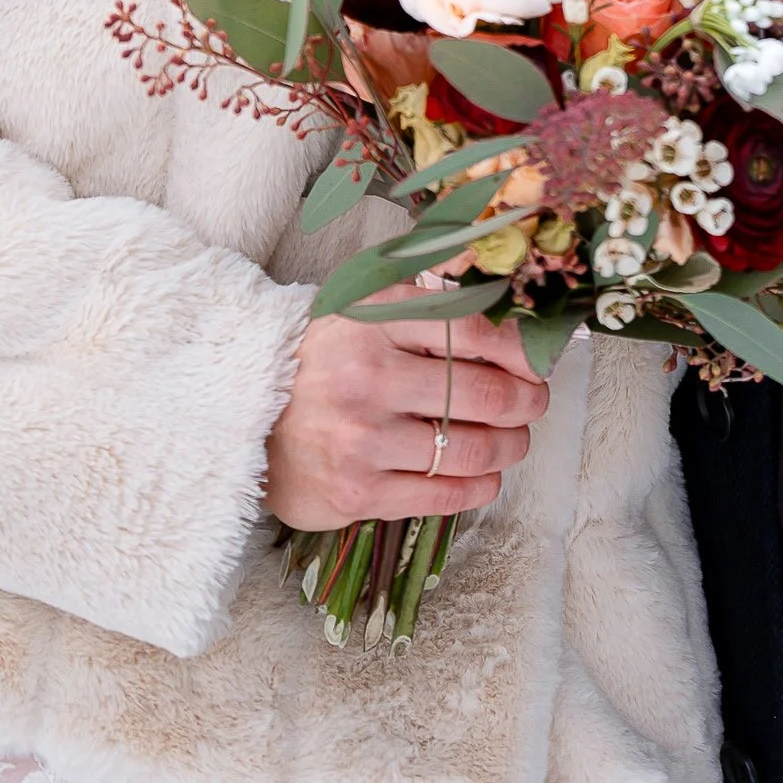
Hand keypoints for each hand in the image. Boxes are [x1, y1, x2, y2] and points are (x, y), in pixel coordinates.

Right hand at [264, 299, 549, 529]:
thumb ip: (425, 294)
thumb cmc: (320, 357)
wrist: (245, 415)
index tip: (537, 361)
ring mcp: (362, 439)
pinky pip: (443, 494)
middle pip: (485, 393)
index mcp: (373, 321)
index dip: (521, 350)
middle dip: (527, 401)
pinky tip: (486, 477)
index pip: (474, 330)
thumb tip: (496, 288)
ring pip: (472, 449)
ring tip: (514, 440)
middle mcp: (369, 378)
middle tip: (534, 402)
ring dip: (510, 446)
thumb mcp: (361, 306)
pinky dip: (479, 487)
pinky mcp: (357, 492)